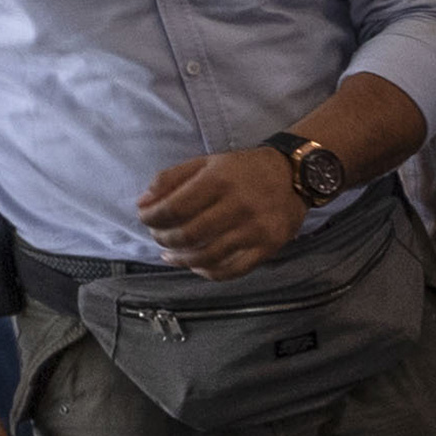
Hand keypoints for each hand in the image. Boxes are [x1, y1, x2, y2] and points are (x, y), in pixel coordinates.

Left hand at [137, 145, 310, 277]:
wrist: (293, 176)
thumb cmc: (242, 169)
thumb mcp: (205, 163)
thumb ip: (170, 179)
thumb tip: (142, 204)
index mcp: (219, 180)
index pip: (174, 208)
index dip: (152, 218)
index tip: (145, 219)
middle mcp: (238, 206)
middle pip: (188, 234)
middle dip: (164, 239)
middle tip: (158, 237)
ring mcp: (256, 230)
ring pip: (208, 256)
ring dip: (181, 259)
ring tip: (171, 255)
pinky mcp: (269, 247)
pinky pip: (233, 270)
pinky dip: (209, 273)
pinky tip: (197, 266)